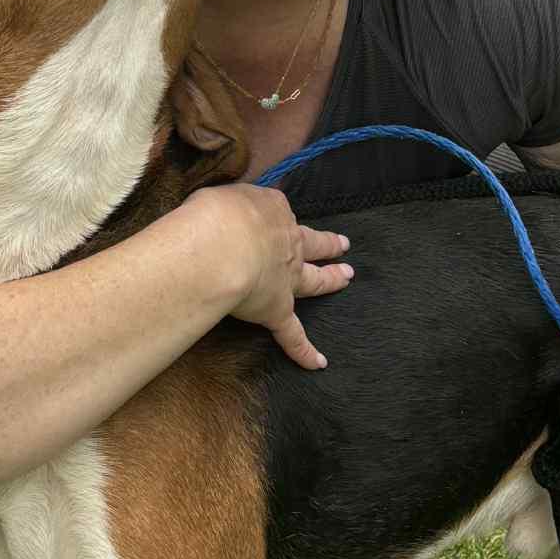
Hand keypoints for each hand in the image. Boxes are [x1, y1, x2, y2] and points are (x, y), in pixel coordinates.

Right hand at [183, 184, 352, 369]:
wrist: (220, 247)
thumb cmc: (214, 216)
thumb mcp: (218, 196)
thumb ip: (226, 205)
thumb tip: (224, 210)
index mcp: (271, 211)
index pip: (277, 211)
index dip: (273, 214)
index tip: (270, 215)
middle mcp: (287, 244)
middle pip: (313, 243)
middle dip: (329, 245)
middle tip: (343, 245)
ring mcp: (286, 279)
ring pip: (314, 281)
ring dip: (331, 280)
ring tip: (345, 277)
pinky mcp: (277, 311)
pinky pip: (293, 336)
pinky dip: (304, 350)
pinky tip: (318, 363)